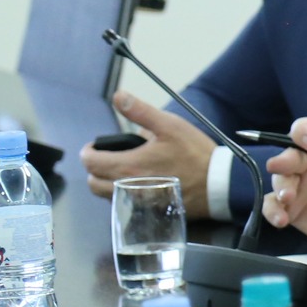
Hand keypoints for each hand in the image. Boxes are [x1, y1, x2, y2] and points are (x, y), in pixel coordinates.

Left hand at [80, 92, 218, 217]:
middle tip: (106, 158)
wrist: (218, 184)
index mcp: (127, 166)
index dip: (88, 152)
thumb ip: (140, 111)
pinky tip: (135, 185)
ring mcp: (137, 202)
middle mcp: (126, 188)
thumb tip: (118, 96)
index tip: (95, 147)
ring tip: (120, 171)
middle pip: (93, 183)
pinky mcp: (148, 211)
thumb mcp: (169, 125)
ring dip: (105, 183)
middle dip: (94, 169)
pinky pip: (123, 205)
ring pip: (106, 196)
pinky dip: (121, 196)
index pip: (90, 162)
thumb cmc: (195, 155)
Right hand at [261, 118, 306, 245]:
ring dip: (280, 186)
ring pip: (279, 179)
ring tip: (288, 198)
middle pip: (288, 153)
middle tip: (281, 166)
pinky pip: (274, 206)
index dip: (303, 131)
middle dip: (283, 159)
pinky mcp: (293, 209)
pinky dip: (272, 211)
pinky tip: (281, 220)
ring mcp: (300, 186)